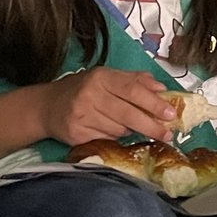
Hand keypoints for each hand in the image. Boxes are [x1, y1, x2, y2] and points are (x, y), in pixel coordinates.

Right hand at [43, 68, 176, 144]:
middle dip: (151, 126)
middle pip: (128, 113)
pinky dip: (114, 137)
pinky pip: (106, 139)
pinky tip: (110, 130)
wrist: (46, 107)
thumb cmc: (82, 90)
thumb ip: (134, 81)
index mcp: (101, 77)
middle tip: (167, 134)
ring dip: (130, 131)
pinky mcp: (76, 134)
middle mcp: (90, 95)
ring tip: (128, 126)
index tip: (170, 114)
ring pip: (119, 129)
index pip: (132, 90)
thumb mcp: (106, 78)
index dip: (153, 103)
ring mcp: (82, 116)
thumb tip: (161, 89)